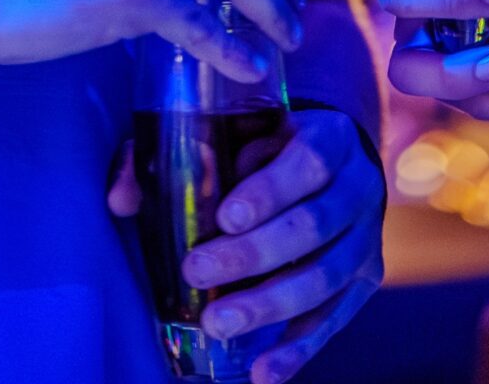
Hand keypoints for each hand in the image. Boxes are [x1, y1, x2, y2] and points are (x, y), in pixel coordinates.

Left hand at [110, 107, 383, 383]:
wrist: (337, 163)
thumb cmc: (269, 143)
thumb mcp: (239, 128)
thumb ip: (180, 151)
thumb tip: (121, 198)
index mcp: (330, 137)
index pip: (307, 162)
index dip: (269, 190)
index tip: (226, 217)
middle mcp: (358, 186)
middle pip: (313, 226)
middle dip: (254, 254)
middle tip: (198, 272)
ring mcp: (366, 238)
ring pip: (324, 278)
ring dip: (269, 306)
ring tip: (218, 324)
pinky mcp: (365, 280)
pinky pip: (334, 320)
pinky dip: (298, 351)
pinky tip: (263, 373)